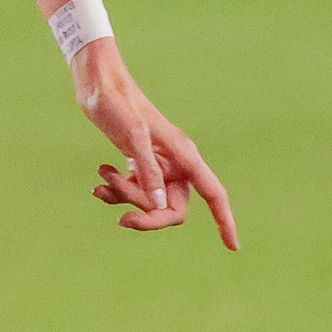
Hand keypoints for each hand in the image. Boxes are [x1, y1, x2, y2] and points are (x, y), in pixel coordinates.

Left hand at [76, 49, 236, 248]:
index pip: (213, 193)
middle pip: (172, 209)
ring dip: (125, 198)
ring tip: (102, 175)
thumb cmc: (117, 103)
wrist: (98, 83)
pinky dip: (116, 191)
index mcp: (183, 154)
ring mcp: (158, 164)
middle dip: (147, 215)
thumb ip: (147, 170)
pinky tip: (100, 178)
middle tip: (121, 219)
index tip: (233, 247)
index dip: (224, 221)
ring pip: (150, 202)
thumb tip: (161, 206)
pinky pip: (134, 192)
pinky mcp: (140, 163)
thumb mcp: (132, 135)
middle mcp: (175, 162)